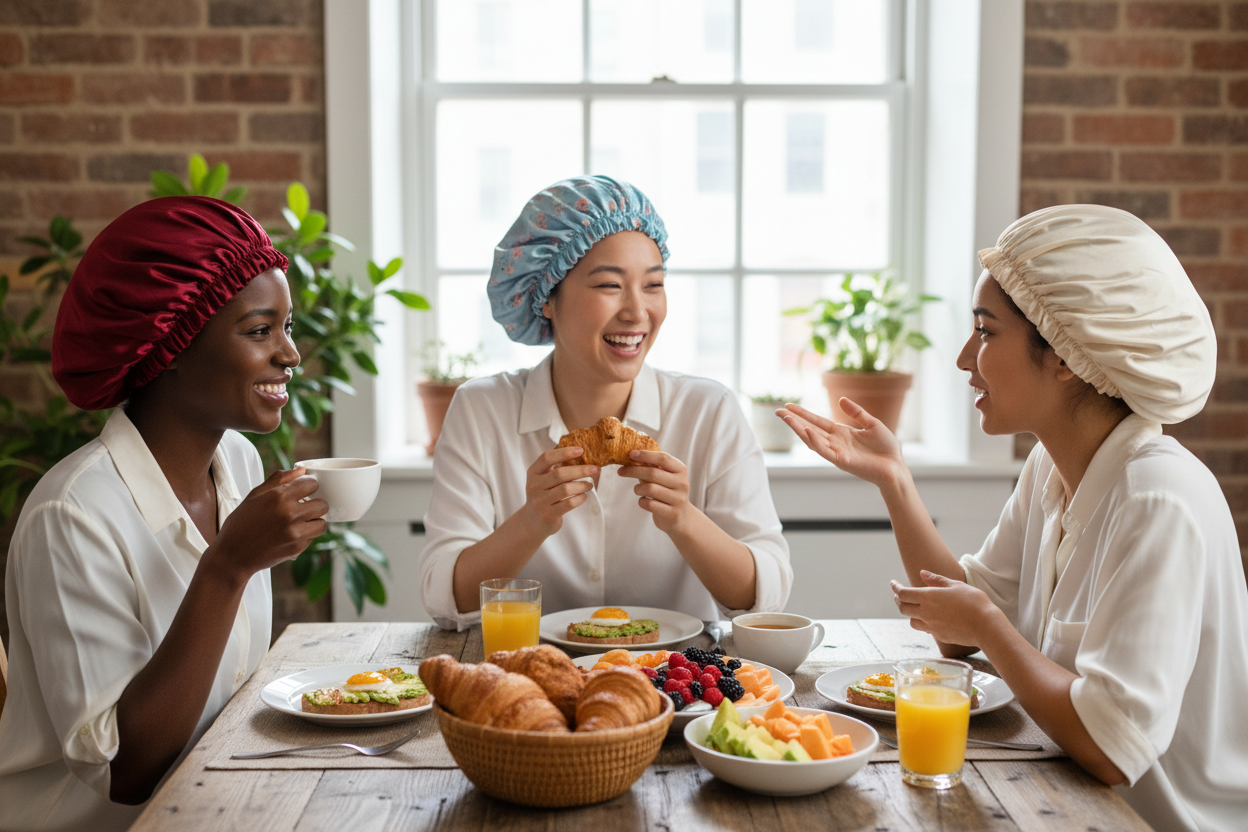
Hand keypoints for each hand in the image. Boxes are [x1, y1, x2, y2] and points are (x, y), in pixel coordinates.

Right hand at [205, 468, 328, 581]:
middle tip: (304, 507)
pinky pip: (312, 538)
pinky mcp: (297, 548)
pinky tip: (290, 535)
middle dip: (315, 504)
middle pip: (323, 504)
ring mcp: (295, 532)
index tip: (303, 492)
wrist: (233, 555)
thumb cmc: (241, 523)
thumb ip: (279, 479)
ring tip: (300, 522)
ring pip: (323, 523)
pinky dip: (305, 536)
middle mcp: (289, 513)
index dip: (308, 486)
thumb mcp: (255, 495)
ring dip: (314, 521)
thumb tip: (302, 470)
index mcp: (278, 496)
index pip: (312, 483)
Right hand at [519, 446, 596, 536]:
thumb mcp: (543, 480)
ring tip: (590, 484)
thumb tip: (581, 456)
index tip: (581, 450)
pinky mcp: (548, 514)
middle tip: (595, 468)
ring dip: (582, 485)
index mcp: (533, 473)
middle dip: (580, 470)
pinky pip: (569, 503)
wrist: (533, 522)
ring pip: (565, 489)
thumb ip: (556, 469)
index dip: (564, 452)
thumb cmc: (544, 495)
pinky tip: (583, 496)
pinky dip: (580, 498)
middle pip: (559, 473)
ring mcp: (540, 501)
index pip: (547, 457)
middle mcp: (534, 486)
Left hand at [619, 449, 690, 533]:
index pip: (663, 458)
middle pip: (653, 473)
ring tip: (637, 490)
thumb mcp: (661, 476)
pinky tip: (644, 500)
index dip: (646, 455)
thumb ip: (649, 466)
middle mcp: (682, 483)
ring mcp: (679, 499)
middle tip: (621, 471)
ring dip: (637, 488)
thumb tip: (631, 456)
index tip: (630, 454)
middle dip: (633, 471)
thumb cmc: (664, 490)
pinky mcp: (673, 514)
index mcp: (681, 469)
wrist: (677, 516)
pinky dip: (641, 501)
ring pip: (650, 489)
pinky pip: (649, 504)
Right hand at [777, 400, 904, 488]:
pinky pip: (825, 451)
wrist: (896, 467)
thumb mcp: (872, 424)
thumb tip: (841, 399)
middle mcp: (835, 442)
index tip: (788, 405)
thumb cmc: (887, 448)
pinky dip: (815, 441)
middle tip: (778, 411)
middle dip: (794, 420)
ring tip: (787, 418)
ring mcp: (837, 452)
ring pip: (812, 440)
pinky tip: (807, 431)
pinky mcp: (842, 461)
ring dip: (799, 429)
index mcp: (841, 433)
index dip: (803, 413)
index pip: (817, 421)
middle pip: (809, 429)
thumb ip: (857, 412)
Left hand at [891, 571, 1001, 646]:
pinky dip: (923, 622)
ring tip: (914, 607)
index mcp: (928, 597)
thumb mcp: (955, 585)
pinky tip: (930, 618)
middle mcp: (926, 613)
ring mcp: (931, 626)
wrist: (986, 625)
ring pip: (911, 621)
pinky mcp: (939, 636)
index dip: (895, 588)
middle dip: (898, 600)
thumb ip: (936, 579)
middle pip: (902, 608)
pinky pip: (925, 629)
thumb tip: (922, 573)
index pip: (903, 593)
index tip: (893, 583)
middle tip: (899, 595)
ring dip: (910, 614)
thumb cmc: (973, 601)